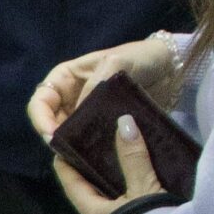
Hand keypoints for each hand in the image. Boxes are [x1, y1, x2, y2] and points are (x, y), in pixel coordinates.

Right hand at [29, 31, 184, 142]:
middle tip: (66, 152)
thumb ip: (94, 86)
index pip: (40, 101)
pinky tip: (95, 155)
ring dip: (71, 145)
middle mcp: (70, 98)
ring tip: (80, 156)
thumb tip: (77, 116)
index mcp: (65, 79)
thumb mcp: (114, 63)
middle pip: (50, 121)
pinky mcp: (103, 126)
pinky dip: (89, 148)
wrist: (172, 68)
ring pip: (68, 133)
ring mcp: (86, 113)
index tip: (52, 135)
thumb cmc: (140, 57)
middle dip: (54, 137)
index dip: (41, 119)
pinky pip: (89, 140)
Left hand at [55, 115, 162, 213]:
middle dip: (89, 166)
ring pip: (103, 196)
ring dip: (108, 177)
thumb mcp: (143, 188)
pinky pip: (119, 204)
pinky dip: (122, 188)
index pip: (69, 180)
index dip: (65, 159)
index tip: (63, 140)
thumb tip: (123, 122)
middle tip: (95, 141)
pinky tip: (133, 177)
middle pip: (86, 187)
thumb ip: (133, 157)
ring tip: (115, 153)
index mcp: (90, 211)